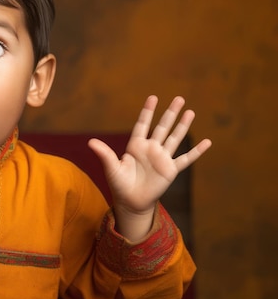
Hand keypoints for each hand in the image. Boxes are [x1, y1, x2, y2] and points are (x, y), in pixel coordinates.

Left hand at [88, 96, 211, 238]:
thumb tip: (90, 142)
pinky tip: (207, 142)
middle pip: (162, 127)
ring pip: (175, 138)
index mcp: (135, 146)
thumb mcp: (111, 168)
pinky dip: (196, 151)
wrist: (131, 201)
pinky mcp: (171, 170)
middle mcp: (151, 149)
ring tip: (190, 112)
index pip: (143, 124)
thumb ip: (104, 154)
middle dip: (170, 113)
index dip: (148, 111)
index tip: (153, 97)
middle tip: (179, 98)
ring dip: (183, 126)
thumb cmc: (119, 184)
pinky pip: (186, 159)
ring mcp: (162, 158)